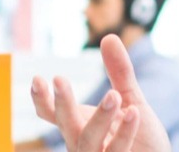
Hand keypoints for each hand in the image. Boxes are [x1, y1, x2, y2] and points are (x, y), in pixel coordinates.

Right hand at [30, 35, 171, 150]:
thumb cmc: (141, 138)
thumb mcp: (130, 100)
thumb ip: (120, 72)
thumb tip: (109, 37)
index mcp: (80, 125)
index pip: (54, 114)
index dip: (42, 99)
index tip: (38, 80)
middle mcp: (83, 143)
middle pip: (66, 124)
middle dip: (62, 103)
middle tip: (59, 79)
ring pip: (88, 141)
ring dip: (99, 117)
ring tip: (114, 95)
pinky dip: (124, 132)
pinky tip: (135, 112)